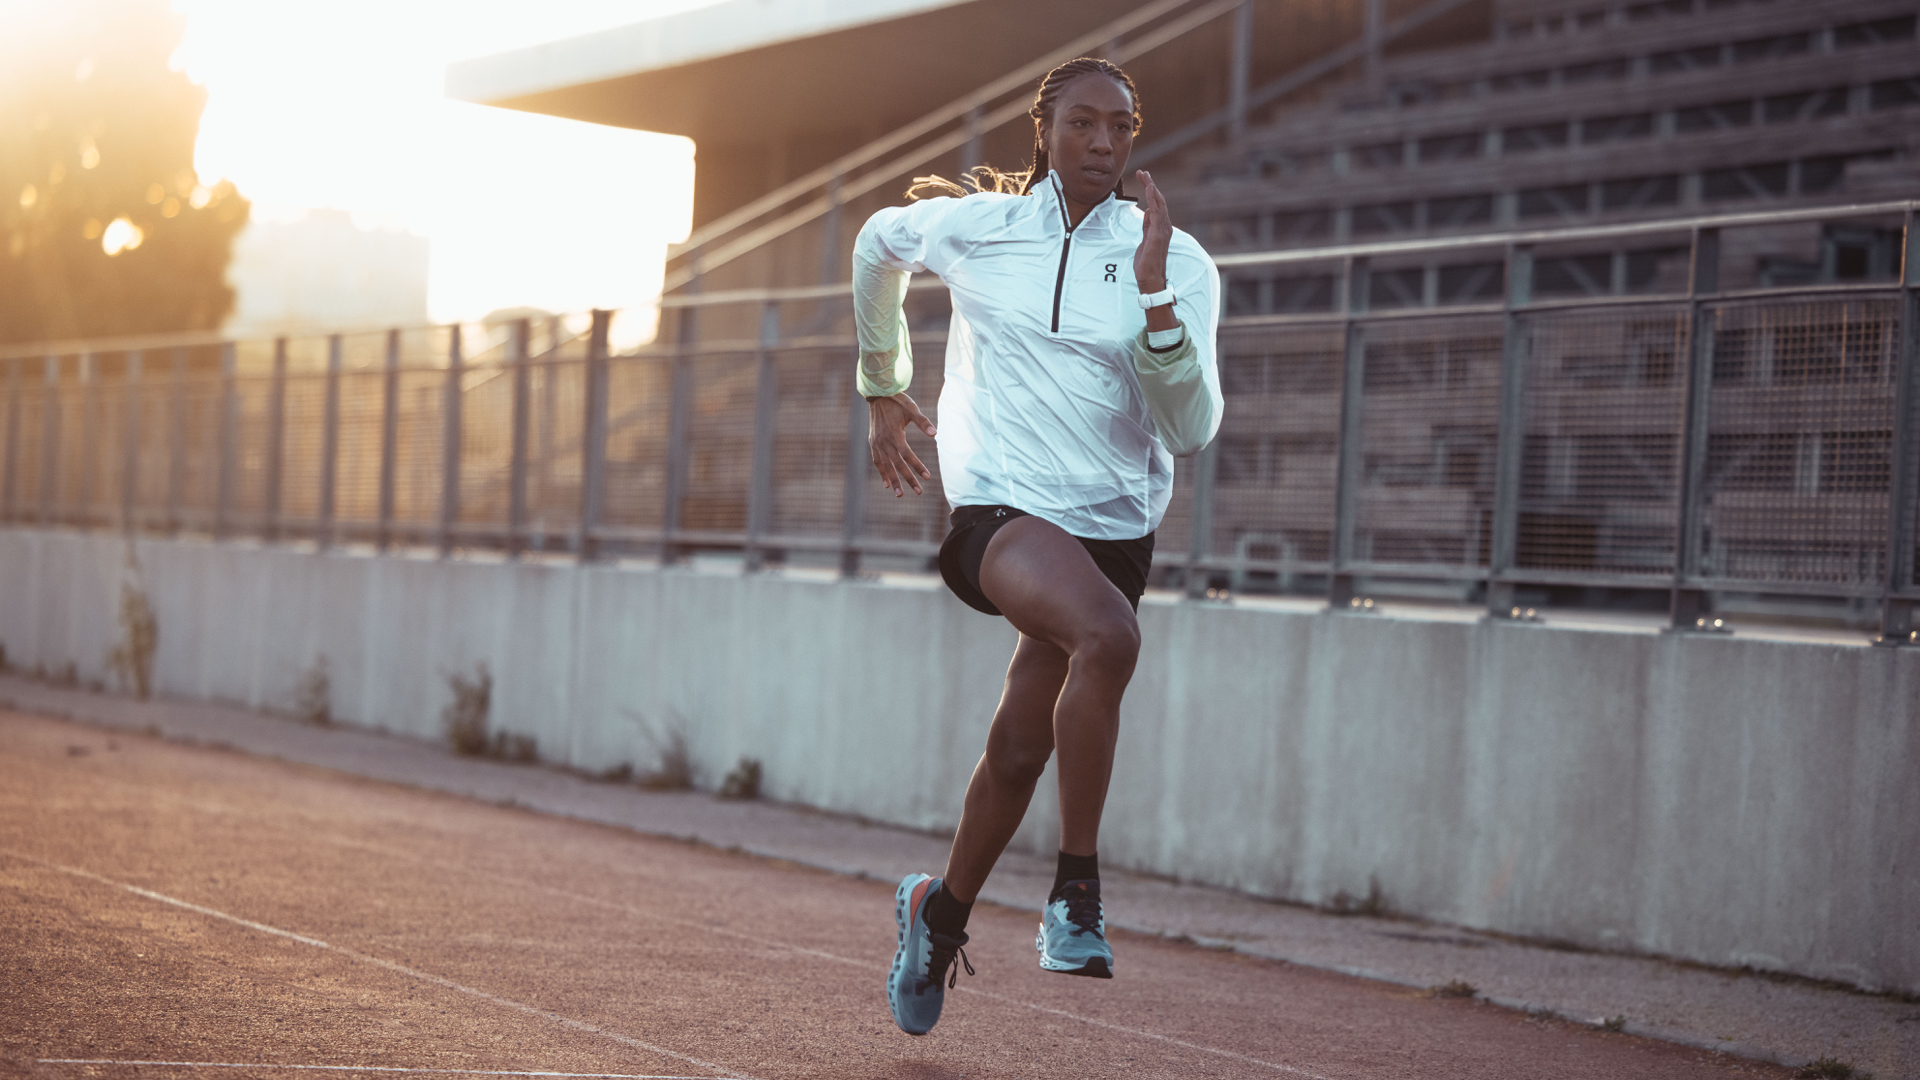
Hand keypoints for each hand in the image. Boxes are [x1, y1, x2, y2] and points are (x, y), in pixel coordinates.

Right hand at [868, 393, 935, 496]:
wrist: (878, 395)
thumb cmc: (897, 401)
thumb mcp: (911, 409)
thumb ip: (922, 422)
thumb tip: (934, 434)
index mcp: (895, 435)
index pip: (908, 455)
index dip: (918, 466)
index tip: (927, 477)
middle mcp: (885, 442)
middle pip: (898, 465)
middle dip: (908, 479)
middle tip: (919, 491)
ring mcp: (877, 443)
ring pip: (886, 466)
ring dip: (893, 480)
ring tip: (900, 494)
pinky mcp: (873, 443)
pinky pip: (877, 461)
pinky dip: (882, 472)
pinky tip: (886, 484)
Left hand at [1133, 169, 1171, 296]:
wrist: (1150, 278)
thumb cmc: (1147, 262)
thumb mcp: (1145, 239)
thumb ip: (1147, 226)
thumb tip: (1148, 212)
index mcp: (1160, 227)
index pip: (1156, 204)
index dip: (1150, 190)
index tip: (1144, 178)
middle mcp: (1164, 226)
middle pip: (1159, 200)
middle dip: (1151, 185)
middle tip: (1143, 172)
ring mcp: (1163, 230)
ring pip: (1159, 204)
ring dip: (1152, 188)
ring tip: (1145, 176)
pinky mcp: (1158, 234)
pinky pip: (1157, 213)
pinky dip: (1154, 199)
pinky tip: (1150, 189)